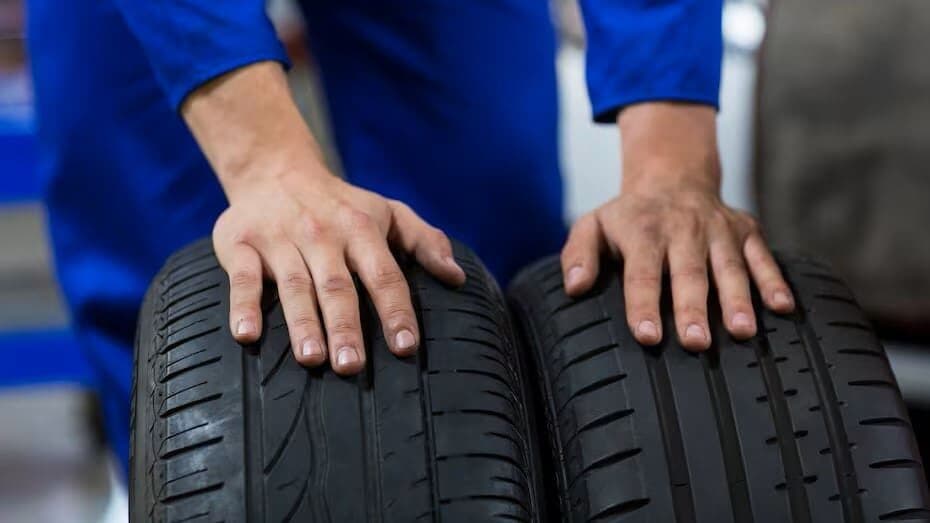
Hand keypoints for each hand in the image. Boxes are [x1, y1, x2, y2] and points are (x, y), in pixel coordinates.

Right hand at [182, 62, 464, 374]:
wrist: (275, 168)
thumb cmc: (342, 205)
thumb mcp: (388, 212)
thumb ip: (425, 241)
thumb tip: (457, 278)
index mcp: (361, 230)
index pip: (384, 275)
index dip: (395, 310)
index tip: (406, 346)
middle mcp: (322, 235)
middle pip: (337, 286)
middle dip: (346, 326)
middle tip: (352, 366)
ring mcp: (280, 239)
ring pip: (293, 286)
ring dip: (302, 323)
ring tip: (311, 358)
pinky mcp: (240, 243)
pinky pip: (242, 278)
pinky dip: (243, 306)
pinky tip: (246, 335)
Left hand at [560, 102, 793, 350]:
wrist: (673, 176)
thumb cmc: (629, 216)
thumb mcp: (593, 225)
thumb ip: (579, 255)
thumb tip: (575, 288)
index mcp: (643, 232)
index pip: (642, 273)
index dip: (644, 305)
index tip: (648, 336)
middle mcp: (683, 229)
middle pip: (689, 273)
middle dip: (693, 308)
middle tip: (697, 343)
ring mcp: (718, 230)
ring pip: (729, 267)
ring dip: (738, 299)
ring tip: (743, 332)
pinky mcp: (746, 231)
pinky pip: (763, 257)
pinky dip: (774, 280)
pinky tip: (783, 308)